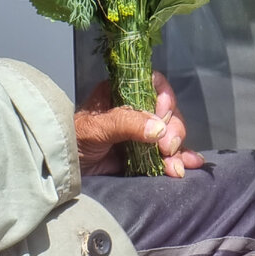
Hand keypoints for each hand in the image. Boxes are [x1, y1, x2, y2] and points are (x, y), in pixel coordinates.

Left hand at [74, 73, 204, 178]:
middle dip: (173, 130)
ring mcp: (141, 133)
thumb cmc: (73, 140)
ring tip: (174, 167)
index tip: (161, 116)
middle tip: (166, 148)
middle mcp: (135, 110)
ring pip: (171, 134)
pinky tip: (190, 164)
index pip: (153, 84)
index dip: (164, 98)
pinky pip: (168, 154)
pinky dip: (181, 159)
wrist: (64, 170)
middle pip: (167, 112)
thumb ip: (126, 124)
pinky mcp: (144, 155)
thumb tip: (158, 128)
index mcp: (121, 93)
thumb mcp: (97, 128)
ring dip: (177, 149)